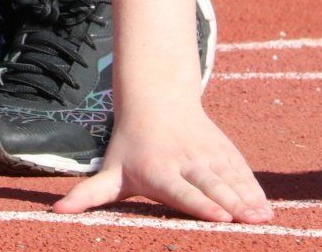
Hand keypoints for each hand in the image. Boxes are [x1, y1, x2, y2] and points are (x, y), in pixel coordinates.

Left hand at [52, 100, 272, 222]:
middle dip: (231, 203)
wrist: (156, 100)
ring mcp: (207, 154)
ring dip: (248, 198)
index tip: (217, 217)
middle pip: (210, 184)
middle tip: (248, 221)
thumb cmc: (130, 146)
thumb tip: (54, 211)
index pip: (181, 191)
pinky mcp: (223, 150)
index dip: (199, 204)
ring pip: (230, 177)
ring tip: (264, 219)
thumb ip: (88, 194)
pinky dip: (255, 188)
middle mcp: (185, 161)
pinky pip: (241, 170)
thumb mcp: (110, 170)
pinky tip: (267, 209)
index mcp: (159, 170)